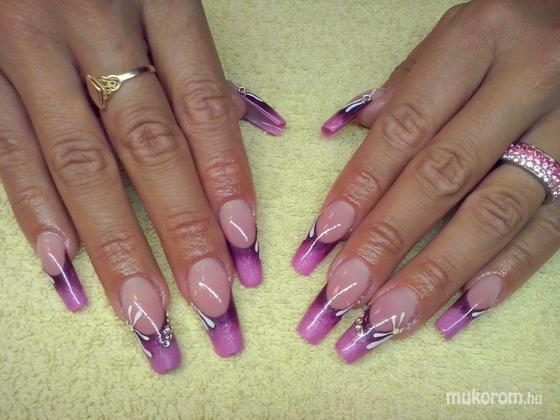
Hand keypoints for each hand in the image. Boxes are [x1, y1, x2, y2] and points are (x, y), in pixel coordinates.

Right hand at [0, 0, 283, 372]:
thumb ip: (191, 58)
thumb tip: (236, 126)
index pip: (200, 103)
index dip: (225, 175)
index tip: (244, 241)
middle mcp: (90, 24)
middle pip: (146, 144)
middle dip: (180, 229)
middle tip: (208, 298)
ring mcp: (26, 49)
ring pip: (78, 161)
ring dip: (114, 243)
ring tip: (145, 307)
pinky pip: (5, 147)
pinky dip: (34, 207)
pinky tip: (61, 262)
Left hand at [293, 0, 559, 361]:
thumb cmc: (510, 33)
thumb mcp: (456, 37)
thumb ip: (406, 87)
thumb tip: (347, 136)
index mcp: (479, 40)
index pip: (405, 127)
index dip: (361, 186)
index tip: (324, 236)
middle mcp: (527, 81)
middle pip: (444, 177)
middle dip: (388, 243)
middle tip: (345, 294)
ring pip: (495, 214)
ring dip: (438, 275)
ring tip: (391, 318)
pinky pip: (550, 230)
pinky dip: (506, 274)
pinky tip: (463, 310)